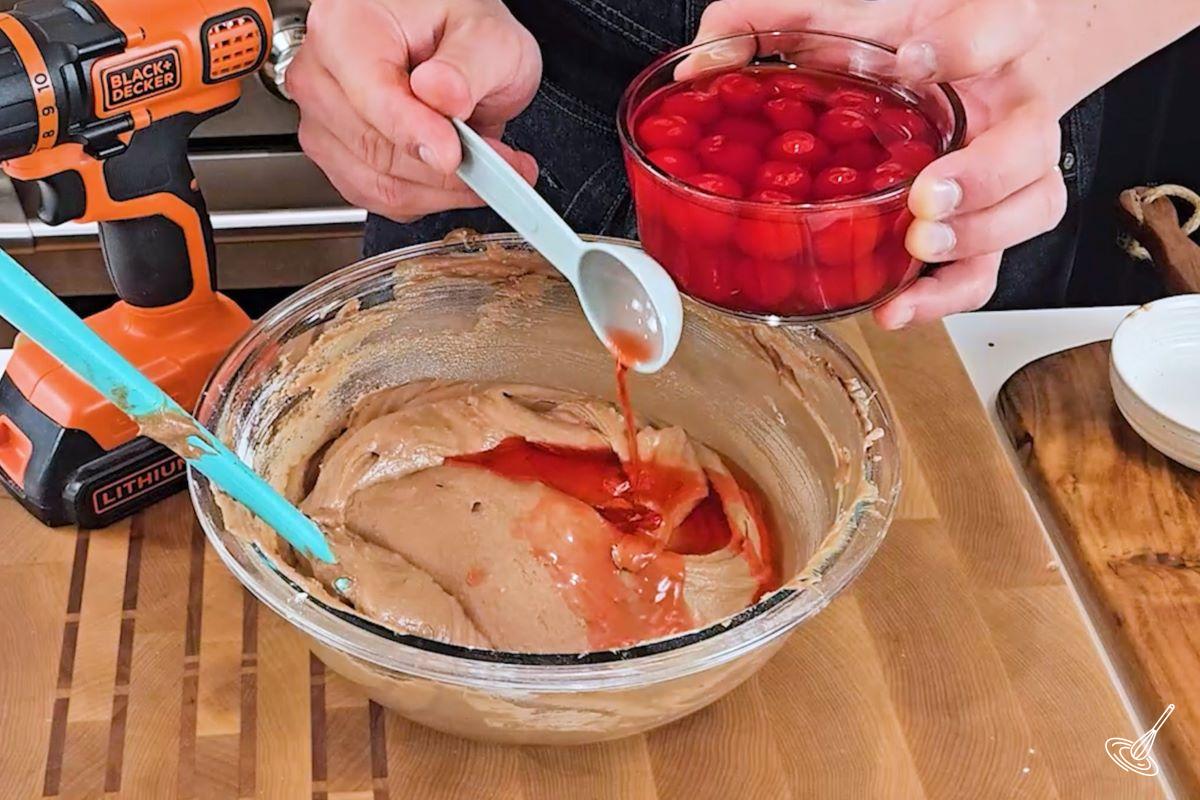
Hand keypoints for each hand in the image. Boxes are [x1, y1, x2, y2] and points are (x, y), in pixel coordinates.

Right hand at [287, 0, 541, 221]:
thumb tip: (444, 97)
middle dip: (446, 170)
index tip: (453, 154)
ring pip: (380, 185)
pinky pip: (380, 199)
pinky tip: (456, 177)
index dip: (416, 134)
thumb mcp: (487, 35)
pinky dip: (427, 197)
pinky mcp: (338, 158)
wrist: (450, 45)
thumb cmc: (456, 28)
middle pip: (378, 150)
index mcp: (346, 29)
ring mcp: (323, 121)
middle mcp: (322, 76)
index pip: (373, 97)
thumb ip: (468, 66)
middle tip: (501, 164)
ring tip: (487, 167)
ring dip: (442, 190)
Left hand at [692, 0, 1066, 327]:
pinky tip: (898, 304)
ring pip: (1030, 207)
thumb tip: (705, 53)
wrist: (977, 63)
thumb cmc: (910, 40)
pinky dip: (945, 295)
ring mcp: (1011, 170)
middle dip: (984, 174)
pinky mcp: (989, 222)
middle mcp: (1011, 107)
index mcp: (989, 38)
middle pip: (1030, 141)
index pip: (1002, 27)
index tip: (914, 60)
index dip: (964, 47)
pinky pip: (990, 267)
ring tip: (918, 246)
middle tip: (928, 194)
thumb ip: (773, 20)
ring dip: (975, 237)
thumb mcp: (847, 14)